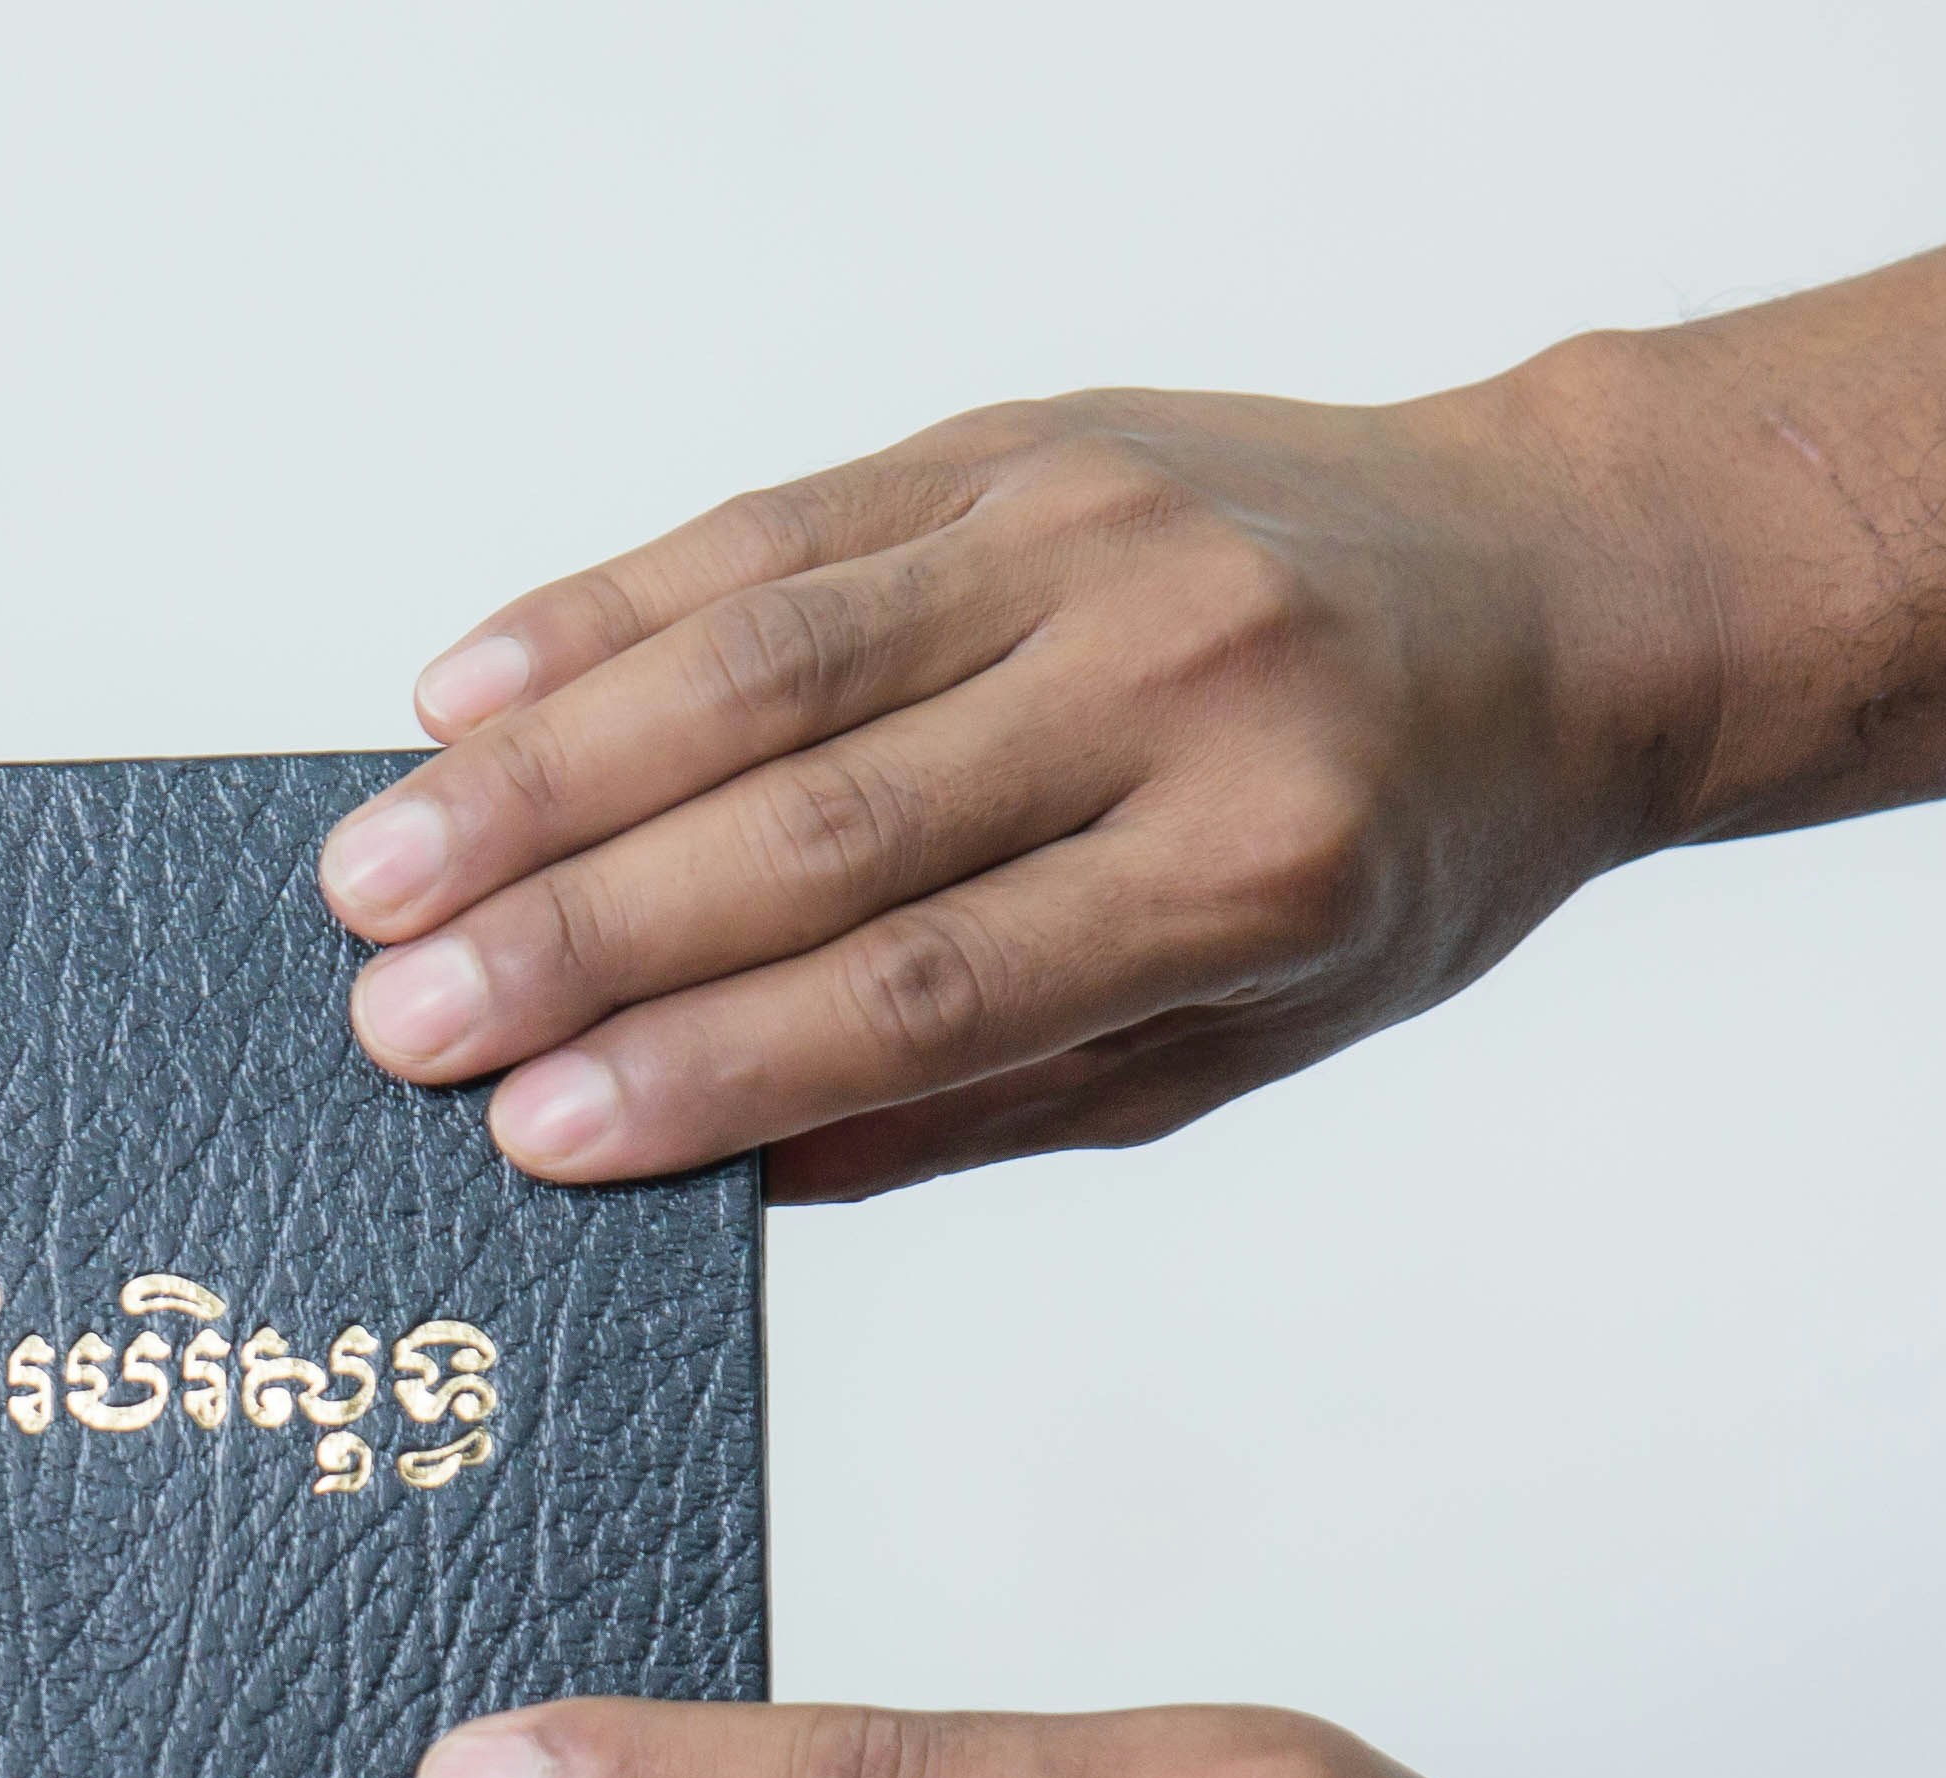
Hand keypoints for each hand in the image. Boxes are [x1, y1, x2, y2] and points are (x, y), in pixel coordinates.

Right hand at [312, 377, 1695, 1197]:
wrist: (1565, 587)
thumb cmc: (1392, 849)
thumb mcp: (1243, 1034)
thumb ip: (985, 1101)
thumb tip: (719, 1167)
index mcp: (1248, 869)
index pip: (924, 987)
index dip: (714, 1064)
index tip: (535, 1133)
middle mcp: (1174, 683)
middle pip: (819, 823)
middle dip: (579, 935)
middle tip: (397, 1022)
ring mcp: (1088, 539)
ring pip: (764, 661)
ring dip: (543, 772)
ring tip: (380, 872)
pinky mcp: (1018, 442)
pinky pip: (776, 526)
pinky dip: (604, 610)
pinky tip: (464, 689)